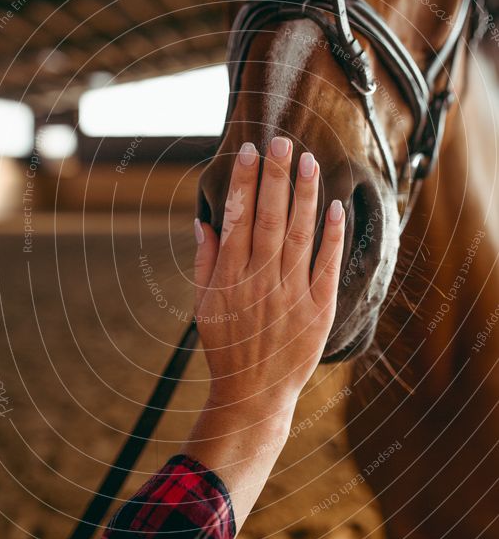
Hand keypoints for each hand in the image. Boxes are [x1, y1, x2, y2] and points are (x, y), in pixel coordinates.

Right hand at [193, 136, 344, 415]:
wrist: (253, 396)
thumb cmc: (226, 348)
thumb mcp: (203, 306)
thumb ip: (205, 261)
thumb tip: (204, 220)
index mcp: (229, 277)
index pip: (237, 218)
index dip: (243, 182)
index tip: (249, 152)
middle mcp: (259, 281)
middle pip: (268, 218)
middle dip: (274, 177)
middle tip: (281, 141)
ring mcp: (290, 295)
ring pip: (299, 235)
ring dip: (304, 196)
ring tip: (308, 161)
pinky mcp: (317, 311)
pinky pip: (326, 267)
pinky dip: (331, 236)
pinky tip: (334, 207)